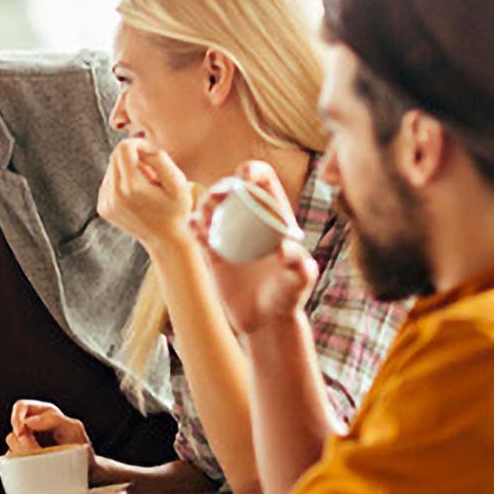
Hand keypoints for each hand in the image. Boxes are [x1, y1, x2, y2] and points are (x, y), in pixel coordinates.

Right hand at [6, 400, 93, 469]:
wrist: (85, 470)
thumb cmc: (80, 446)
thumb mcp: (73, 429)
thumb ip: (53, 419)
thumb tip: (29, 421)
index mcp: (43, 413)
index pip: (21, 407)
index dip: (17, 418)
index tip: (22, 432)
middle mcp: (32, 426)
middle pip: (14, 429)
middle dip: (23, 442)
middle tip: (38, 450)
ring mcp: (27, 442)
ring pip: (12, 445)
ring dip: (24, 453)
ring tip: (43, 459)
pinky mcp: (24, 457)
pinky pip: (13, 459)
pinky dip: (22, 463)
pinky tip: (36, 465)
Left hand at [97, 140, 193, 253]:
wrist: (165, 240)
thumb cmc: (176, 210)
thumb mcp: (177, 182)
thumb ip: (160, 158)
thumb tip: (142, 147)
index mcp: (131, 187)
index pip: (123, 148)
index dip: (139, 144)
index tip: (151, 153)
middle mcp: (114, 195)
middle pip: (115, 156)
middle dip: (133, 158)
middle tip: (151, 174)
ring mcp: (106, 203)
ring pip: (111, 168)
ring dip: (128, 171)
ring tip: (145, 187)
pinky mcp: (103, 208)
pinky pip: (108, 182)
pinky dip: (121, 182)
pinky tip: (136, 196)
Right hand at [189, 161, 316, 334]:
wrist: (266, 321)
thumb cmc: (288, 298)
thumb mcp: (299, 282)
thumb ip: (299, 266)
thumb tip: (285, 249)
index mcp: (274, 216)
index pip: (263, 182)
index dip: (253, 172)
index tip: (244, 178)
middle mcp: (251, 221)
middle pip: (232, 190)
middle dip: (222, 187)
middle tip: (216, 198)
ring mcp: (230, 236)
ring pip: (212, 208)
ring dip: (204, 205)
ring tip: (204, 218)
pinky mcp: (213, 253)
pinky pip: (200, 233)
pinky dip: (193, 226)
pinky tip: (193, 229)